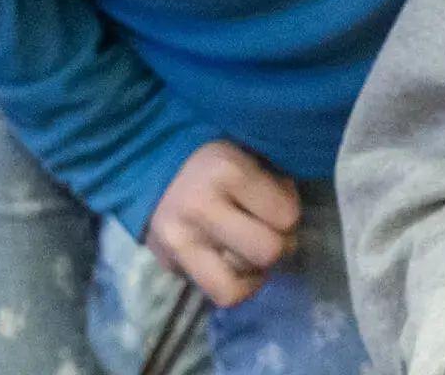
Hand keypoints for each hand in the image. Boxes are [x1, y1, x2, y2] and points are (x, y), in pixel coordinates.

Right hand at [145, 141, 300, 306]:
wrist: (151, 160)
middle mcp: (200, 208)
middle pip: (267, 252)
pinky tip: (238, 266)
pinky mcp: (168, 264)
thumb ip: (275, 181)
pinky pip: (219, 293)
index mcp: (226, 170)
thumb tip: (293, 223)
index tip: (276, 199)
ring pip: (240, 284)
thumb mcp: (249, 150)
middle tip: (271, 230)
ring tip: (250, 246)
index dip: (289, 210)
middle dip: (278, 244)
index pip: (287, 215)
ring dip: (254, 269)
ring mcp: (179, 242)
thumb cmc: (215, 156)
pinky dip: (237, 285)